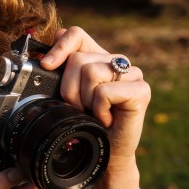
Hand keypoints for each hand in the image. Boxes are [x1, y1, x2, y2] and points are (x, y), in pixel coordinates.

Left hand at [39, 25, 150, 164]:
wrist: (106, 154)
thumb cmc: (86, 125)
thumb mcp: (67, 96)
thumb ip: (61, 71)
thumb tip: (46, 50)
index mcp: (97, 57)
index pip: (75, 34)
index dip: (59, 47)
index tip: (47, 66)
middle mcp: (115, 61)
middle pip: (78, 58)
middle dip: (69, 89)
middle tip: (79, 108)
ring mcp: (132, 74)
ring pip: (91, 72)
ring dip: (85, 101)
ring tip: (94, 113)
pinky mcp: (142, 90)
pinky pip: (105, 91)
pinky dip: (99, 109)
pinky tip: (106, 118)